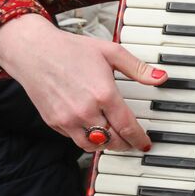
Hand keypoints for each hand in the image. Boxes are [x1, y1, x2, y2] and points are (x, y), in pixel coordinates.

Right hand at [0, 13, 164, 151]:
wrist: (34, 51)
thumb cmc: (71, 49)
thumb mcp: (110, 52)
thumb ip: (138, 69)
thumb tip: (161, 77)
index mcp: (104, 93)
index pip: (127, 127)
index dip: (139, 139)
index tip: (145, 143)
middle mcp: (86, 110)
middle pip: (112, 141)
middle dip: (126, 144)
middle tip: (132, 142)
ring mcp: (68, 119)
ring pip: (93, 146)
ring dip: (106, 145)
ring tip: (114, 138)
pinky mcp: (54, 123)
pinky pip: (75, 139)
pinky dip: (86, 138)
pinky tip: (93, 129)